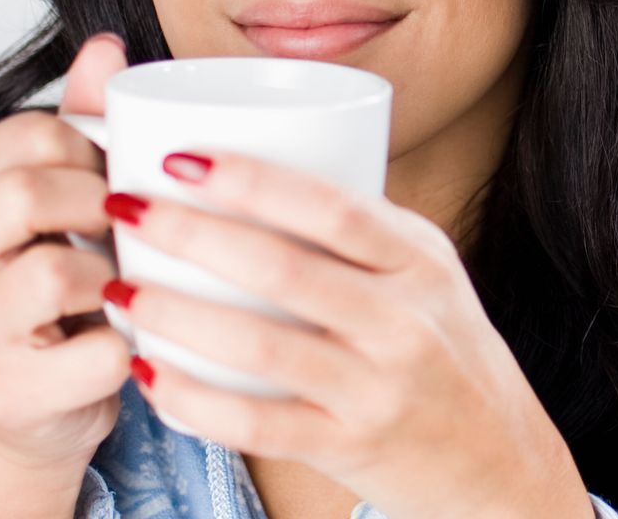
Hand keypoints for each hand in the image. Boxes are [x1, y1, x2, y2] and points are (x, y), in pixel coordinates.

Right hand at [0, 32, 130, 469]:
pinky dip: (134, 343)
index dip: (93, 144)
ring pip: (54, 273)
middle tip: (126, 223)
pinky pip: (97, 352)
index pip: (26, 134)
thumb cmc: (72, 283)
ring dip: (115, 274)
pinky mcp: (12, 393)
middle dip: (98, 201)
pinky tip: (136, 340)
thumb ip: (85, 119)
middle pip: (25, 193)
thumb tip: (105, 43)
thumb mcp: (75, 194)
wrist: (54, 398)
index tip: (117, 171)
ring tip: (125, 283)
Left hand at [101, 149, 594, 518]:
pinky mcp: (350, 446)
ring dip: (175, 314)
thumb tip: (255, 168)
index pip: (334, 206)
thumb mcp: (427, 277)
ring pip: (259, 344)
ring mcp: (377, 388)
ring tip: (120, 288)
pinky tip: (148, 373)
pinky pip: (255, 423)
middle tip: (125, 207)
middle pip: (283, 268)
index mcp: (420, 262)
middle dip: (191, 233)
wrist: (497, 461)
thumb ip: (360, 233)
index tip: (181, 155)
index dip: (253, 179)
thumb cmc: (445, 352)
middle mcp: (404, 321)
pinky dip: (192, 399)